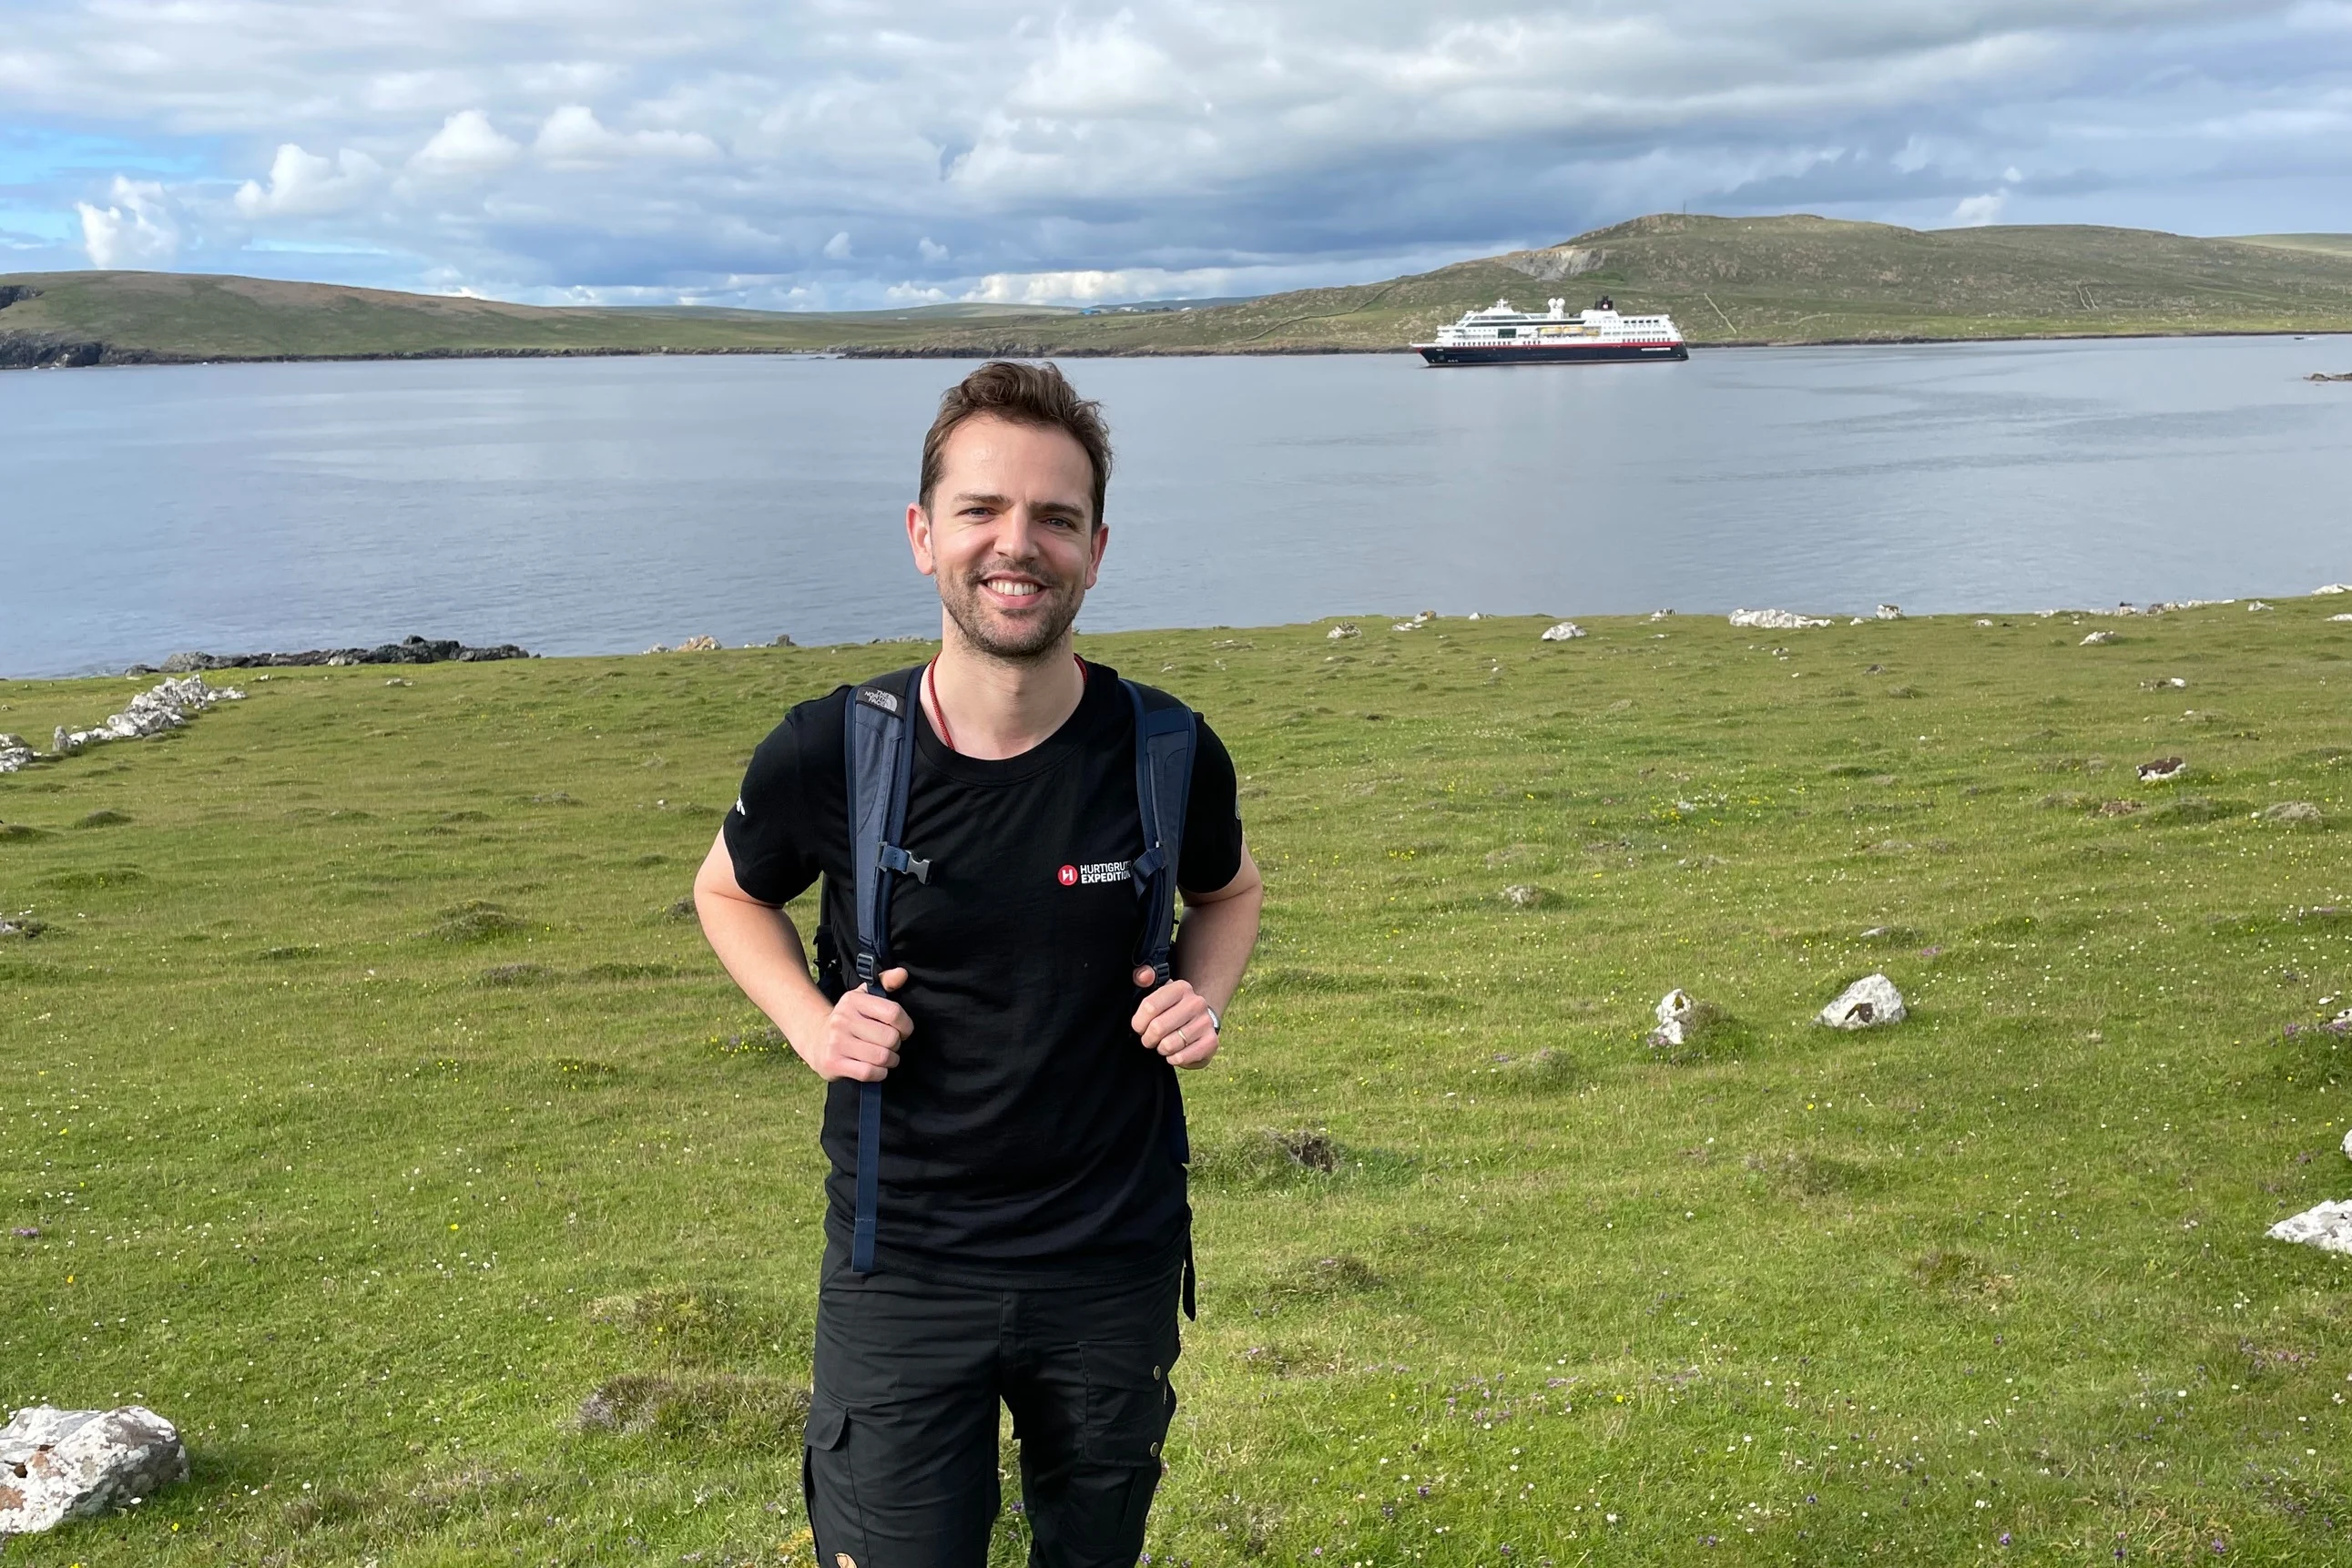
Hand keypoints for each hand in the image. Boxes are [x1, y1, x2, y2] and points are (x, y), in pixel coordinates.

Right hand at [804, 967, 911, 1081]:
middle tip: (891, 1046)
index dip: (906, 1025)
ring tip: (886, 1058)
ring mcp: (836, 1042)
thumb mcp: (864, 997)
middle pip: (890, 1038)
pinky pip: (868, 1072)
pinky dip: (879, 1073)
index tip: (903, 1030)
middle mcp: (843, 1019)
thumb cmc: (849, 1019)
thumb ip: (886, 983)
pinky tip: (876, 1068)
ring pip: (881, 1057)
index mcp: (853, 1000)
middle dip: (896, 1045)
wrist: (815, 1039)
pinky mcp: (833, 1063)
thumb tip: (902, 974)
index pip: (893, 1012)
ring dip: (890, 1061)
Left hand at [1132, 968, 1219, 1068]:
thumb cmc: (1170, 1010)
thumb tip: (1143, 975)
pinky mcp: (1211, 1042)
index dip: (1138, 1022)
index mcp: (1181, 987)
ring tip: (1163, 1044)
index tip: (1139, 1026)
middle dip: (1148, 1038)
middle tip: (1149, 1039)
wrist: (1198, 1024)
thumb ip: (1144, 978)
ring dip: (1161, 1049)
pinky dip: (1174, 1059)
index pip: (1149, 1007)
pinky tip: (1175, 1053)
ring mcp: (1205, 1022)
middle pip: (1157, 1028)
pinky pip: (1182, 1057)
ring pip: (1169, 1045)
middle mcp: (1196, 1002)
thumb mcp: (1156, 992)